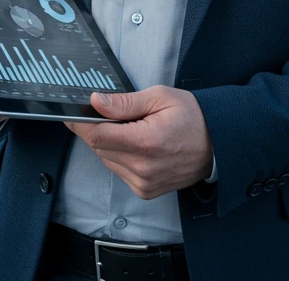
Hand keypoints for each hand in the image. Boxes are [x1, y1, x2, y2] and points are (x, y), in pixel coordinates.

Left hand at [65, 86, 213, 199]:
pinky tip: (134, 143)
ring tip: (127, 127)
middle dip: (96, 129)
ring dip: (108, 143)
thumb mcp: (160, 98)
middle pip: (99, 148)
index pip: (98, 135)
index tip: (71, 113)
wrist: (217, 144)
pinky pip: (118, 171)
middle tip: (104, 112)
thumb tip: (96, 102)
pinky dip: (118, 156)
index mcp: (146, 142)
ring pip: (106, 160)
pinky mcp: (145, 191)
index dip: (80, 123)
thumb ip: (125, 102)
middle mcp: (143, 168)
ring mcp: (144, 183)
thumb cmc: (192, 116)